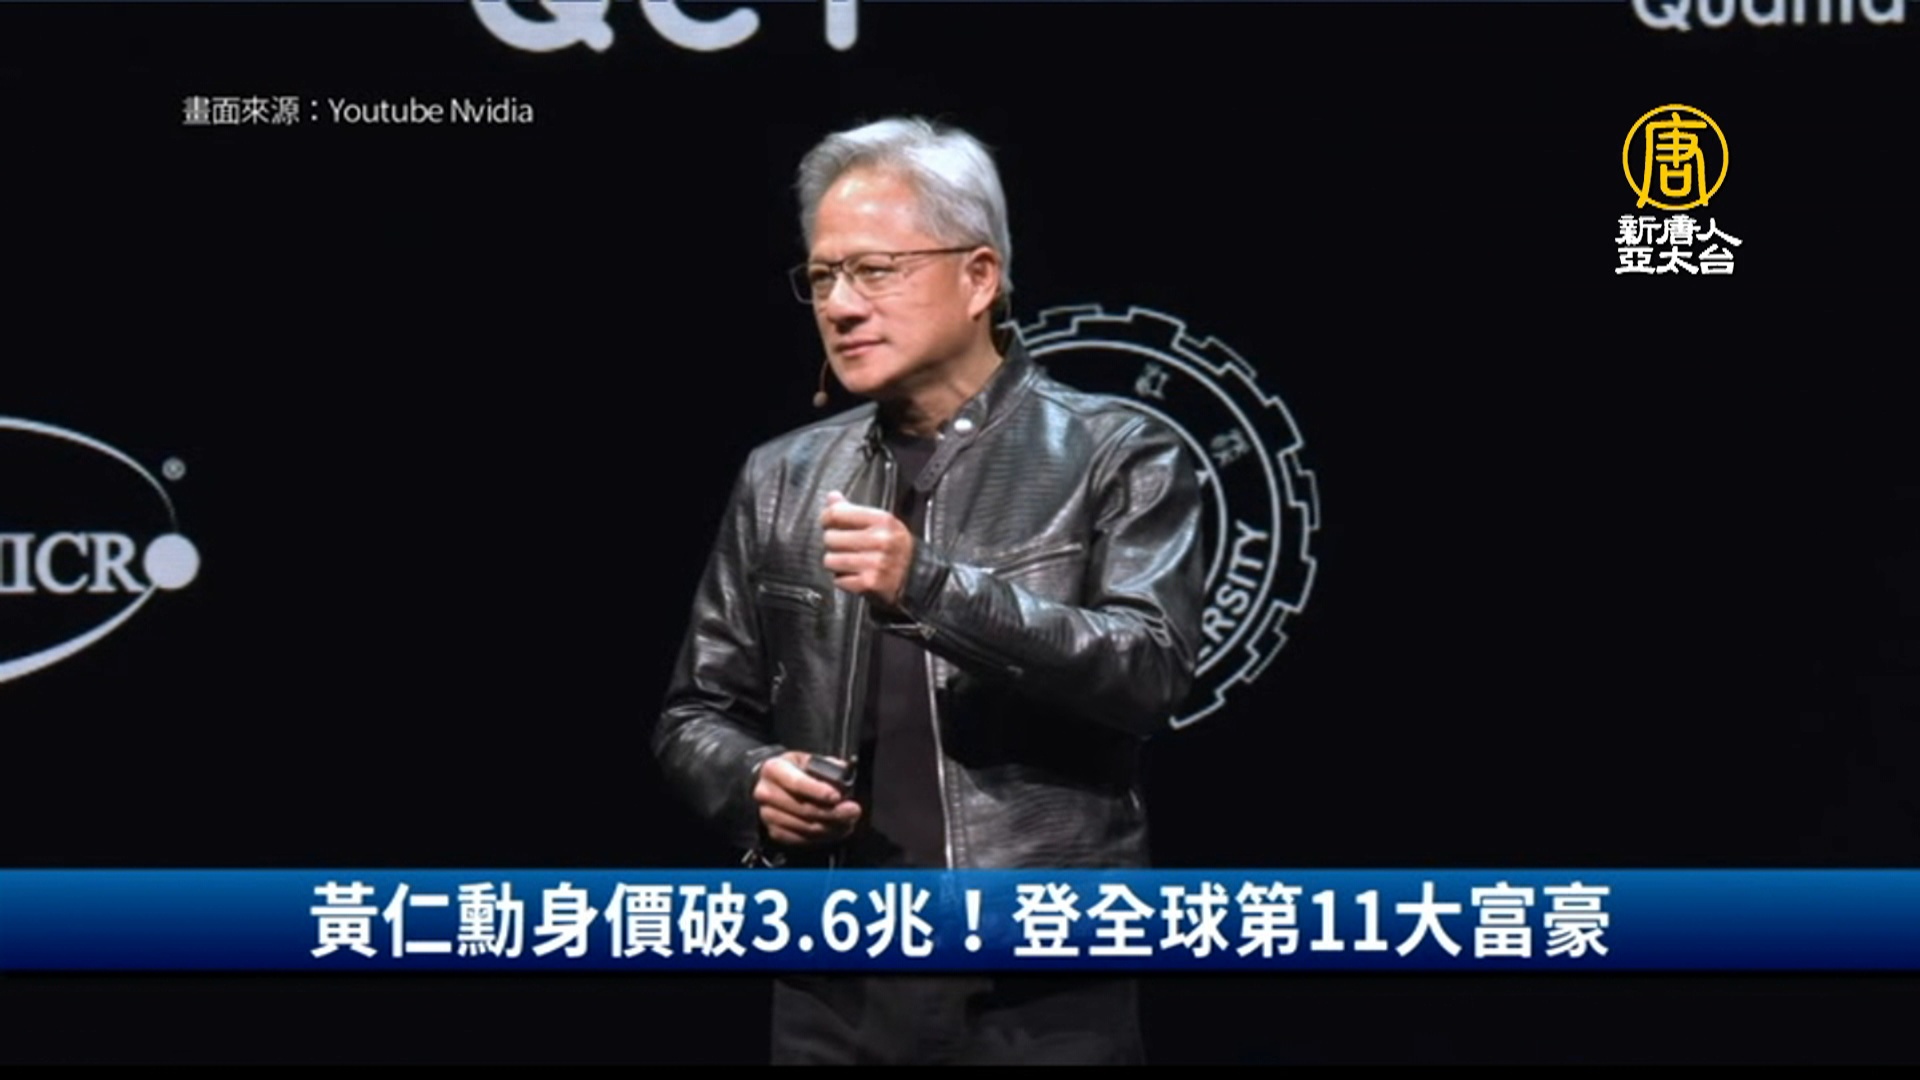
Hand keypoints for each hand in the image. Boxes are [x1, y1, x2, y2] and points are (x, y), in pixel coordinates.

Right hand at [754, 751, 860, 847]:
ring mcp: (768, 815)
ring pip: (805, 827)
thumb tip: (843, 772)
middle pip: (803, 808)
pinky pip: (801, 839)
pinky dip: (822, 838)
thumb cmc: (793, 771)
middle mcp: (767, 793)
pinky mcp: (774, 832)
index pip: (797, 783)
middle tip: (853, 811)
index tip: (837, 796)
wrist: (771, 784)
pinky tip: (836, 831)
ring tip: (849, 822)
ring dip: (831, 827)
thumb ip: (824, 765)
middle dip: (833, 812)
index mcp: (774, 769)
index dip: (818, 791)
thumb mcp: (806, 759)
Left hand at [821, 490, 912, 607]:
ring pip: (830, 560)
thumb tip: (832, 497)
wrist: (917, 576)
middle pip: (830, 538)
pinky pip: (839, 580)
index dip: (827, 518)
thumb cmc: (895, 547)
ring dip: (835, 563)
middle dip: (833, 543)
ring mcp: (875, 563)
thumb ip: (854, 510)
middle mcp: (880, 540)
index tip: (828, 523)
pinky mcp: (870, 583)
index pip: (837, 513)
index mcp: (882, 520)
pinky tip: (855, 575)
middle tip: (844, 546)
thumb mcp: (881, 523)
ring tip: (849, 562)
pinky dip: (843, 580)